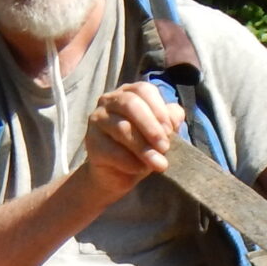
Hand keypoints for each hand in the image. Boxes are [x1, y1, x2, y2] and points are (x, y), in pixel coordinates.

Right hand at [78, 81, 182, 198]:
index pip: (144, 90)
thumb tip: (176, 116)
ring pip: (122, 128)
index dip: (159, 109)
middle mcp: (109, 100)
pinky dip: (129, 161)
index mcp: (129, 93)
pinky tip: (140, 168)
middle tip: (165, 147)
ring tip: (159, 164)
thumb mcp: (159, 133)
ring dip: (144, 148)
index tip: (171, 130)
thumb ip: (169, 120)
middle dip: (151, 127)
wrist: (116, 176)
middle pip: (131, 104)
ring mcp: (97, 119)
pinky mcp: (91, 142)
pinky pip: (111, 149)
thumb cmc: (140, 149)